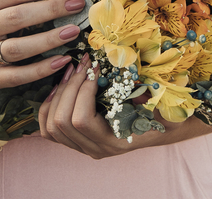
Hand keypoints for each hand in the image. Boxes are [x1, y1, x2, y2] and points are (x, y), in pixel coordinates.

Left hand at [37, 55, 211, 157]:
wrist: (162, 128)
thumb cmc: (163, 115)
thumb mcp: (163, 106)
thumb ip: (151, 97)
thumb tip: (134, 79)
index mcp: (114, 142)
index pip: (81, 120)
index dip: (82, 90)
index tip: (93, 67)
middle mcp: (95, 148)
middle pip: (61, 121)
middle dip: (69, 87)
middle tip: (81, 63)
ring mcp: (83, 146)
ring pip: (50, 126)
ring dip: (57, 94)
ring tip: (72, 71)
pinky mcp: (76, 140)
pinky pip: (48, 130)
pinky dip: (48, 106)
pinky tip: (60, 86)